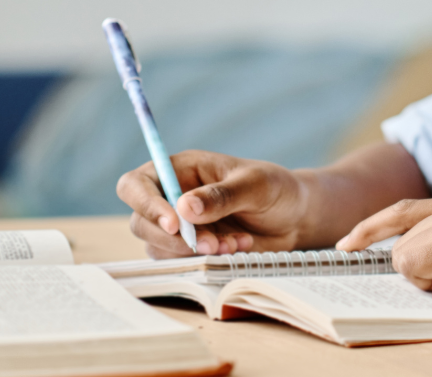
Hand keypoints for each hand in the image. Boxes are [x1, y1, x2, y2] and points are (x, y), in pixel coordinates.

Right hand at [116, 150, 310, 258]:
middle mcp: (172, 196)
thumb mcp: (256, 185)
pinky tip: (236, 247)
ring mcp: (179, 226)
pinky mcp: (191, 249)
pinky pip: (181, 262)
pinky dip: (206, 260)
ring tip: (233, 244)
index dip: (145, 204)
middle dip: (174, 238)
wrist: (294, 216)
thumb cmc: (275, 188)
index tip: (175, 224)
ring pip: (159, 246)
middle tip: (211, 244)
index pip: (137, 184)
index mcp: (181, 169)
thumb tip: (184, 208)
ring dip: (193, 252)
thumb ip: (222, 195)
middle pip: (141, 221)